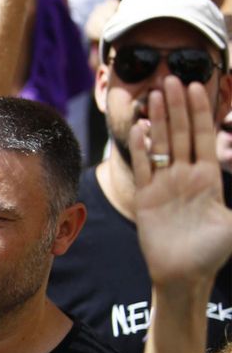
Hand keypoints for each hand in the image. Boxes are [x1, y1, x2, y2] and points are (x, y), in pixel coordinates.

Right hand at [132, 77, 231, 286]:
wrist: (183, 274)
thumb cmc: (213, 252)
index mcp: (208, 178)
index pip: (203, 136)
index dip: (201, 112)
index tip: (197, 86)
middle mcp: (185, 176)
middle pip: (181, 134)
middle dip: (178, 106)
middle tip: (172, 78)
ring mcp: (164, 185)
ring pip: (161, 144)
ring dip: (159, 119)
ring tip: (156, 94)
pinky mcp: (145, 197)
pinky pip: (142, 166)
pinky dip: (140, 147)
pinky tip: (140, 128)